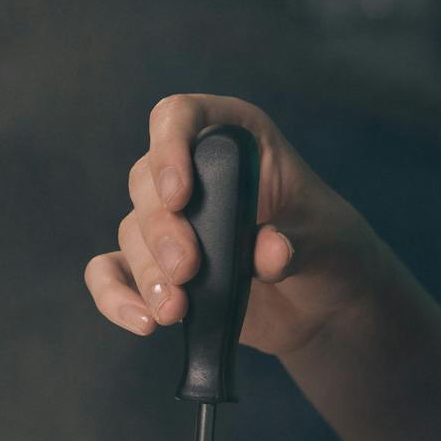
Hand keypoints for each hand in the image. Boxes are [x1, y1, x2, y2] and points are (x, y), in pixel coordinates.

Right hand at [83, 94, 392, 355]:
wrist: (323, 305)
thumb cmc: (328, 250)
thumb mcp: (325, 239)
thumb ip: (296, 241)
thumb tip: (270, 251)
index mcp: (234, 141)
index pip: (180, 118)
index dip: (169, 148)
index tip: (179, 194)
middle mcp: (193, 173)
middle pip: (146, 183)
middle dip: (161, 231)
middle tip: (187, 269)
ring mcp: (171, 223)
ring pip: (132, 233)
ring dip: (148, 273)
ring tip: (174, 311)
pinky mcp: (156, 269)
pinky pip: (112, 273)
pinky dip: (116, 297)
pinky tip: (144, 323)